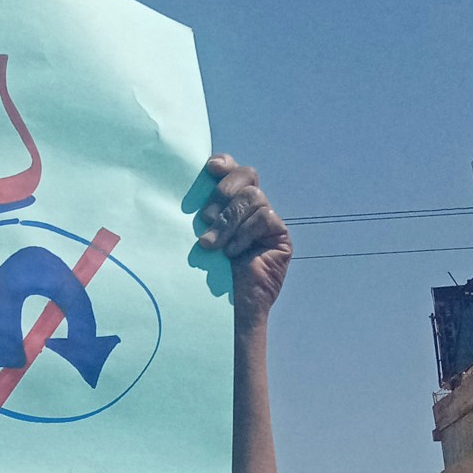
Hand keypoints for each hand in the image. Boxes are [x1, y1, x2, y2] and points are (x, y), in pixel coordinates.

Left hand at [196, 155, 289, 319]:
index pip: (234, 171)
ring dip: (228, 221)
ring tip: (212, 245)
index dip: (225, 164)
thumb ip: (203, 213)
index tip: (210, 168)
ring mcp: (268, 221)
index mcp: (232, 204)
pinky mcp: (280, 236)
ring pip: (253, 197)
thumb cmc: (208, 273)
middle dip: (224, 191)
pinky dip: (244, 234)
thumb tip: (192, 188)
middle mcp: (252, 208)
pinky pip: (264, 218)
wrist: (227, 308)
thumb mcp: (201, 236)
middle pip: (247, 176)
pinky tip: (233, 253)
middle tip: (206, 216)